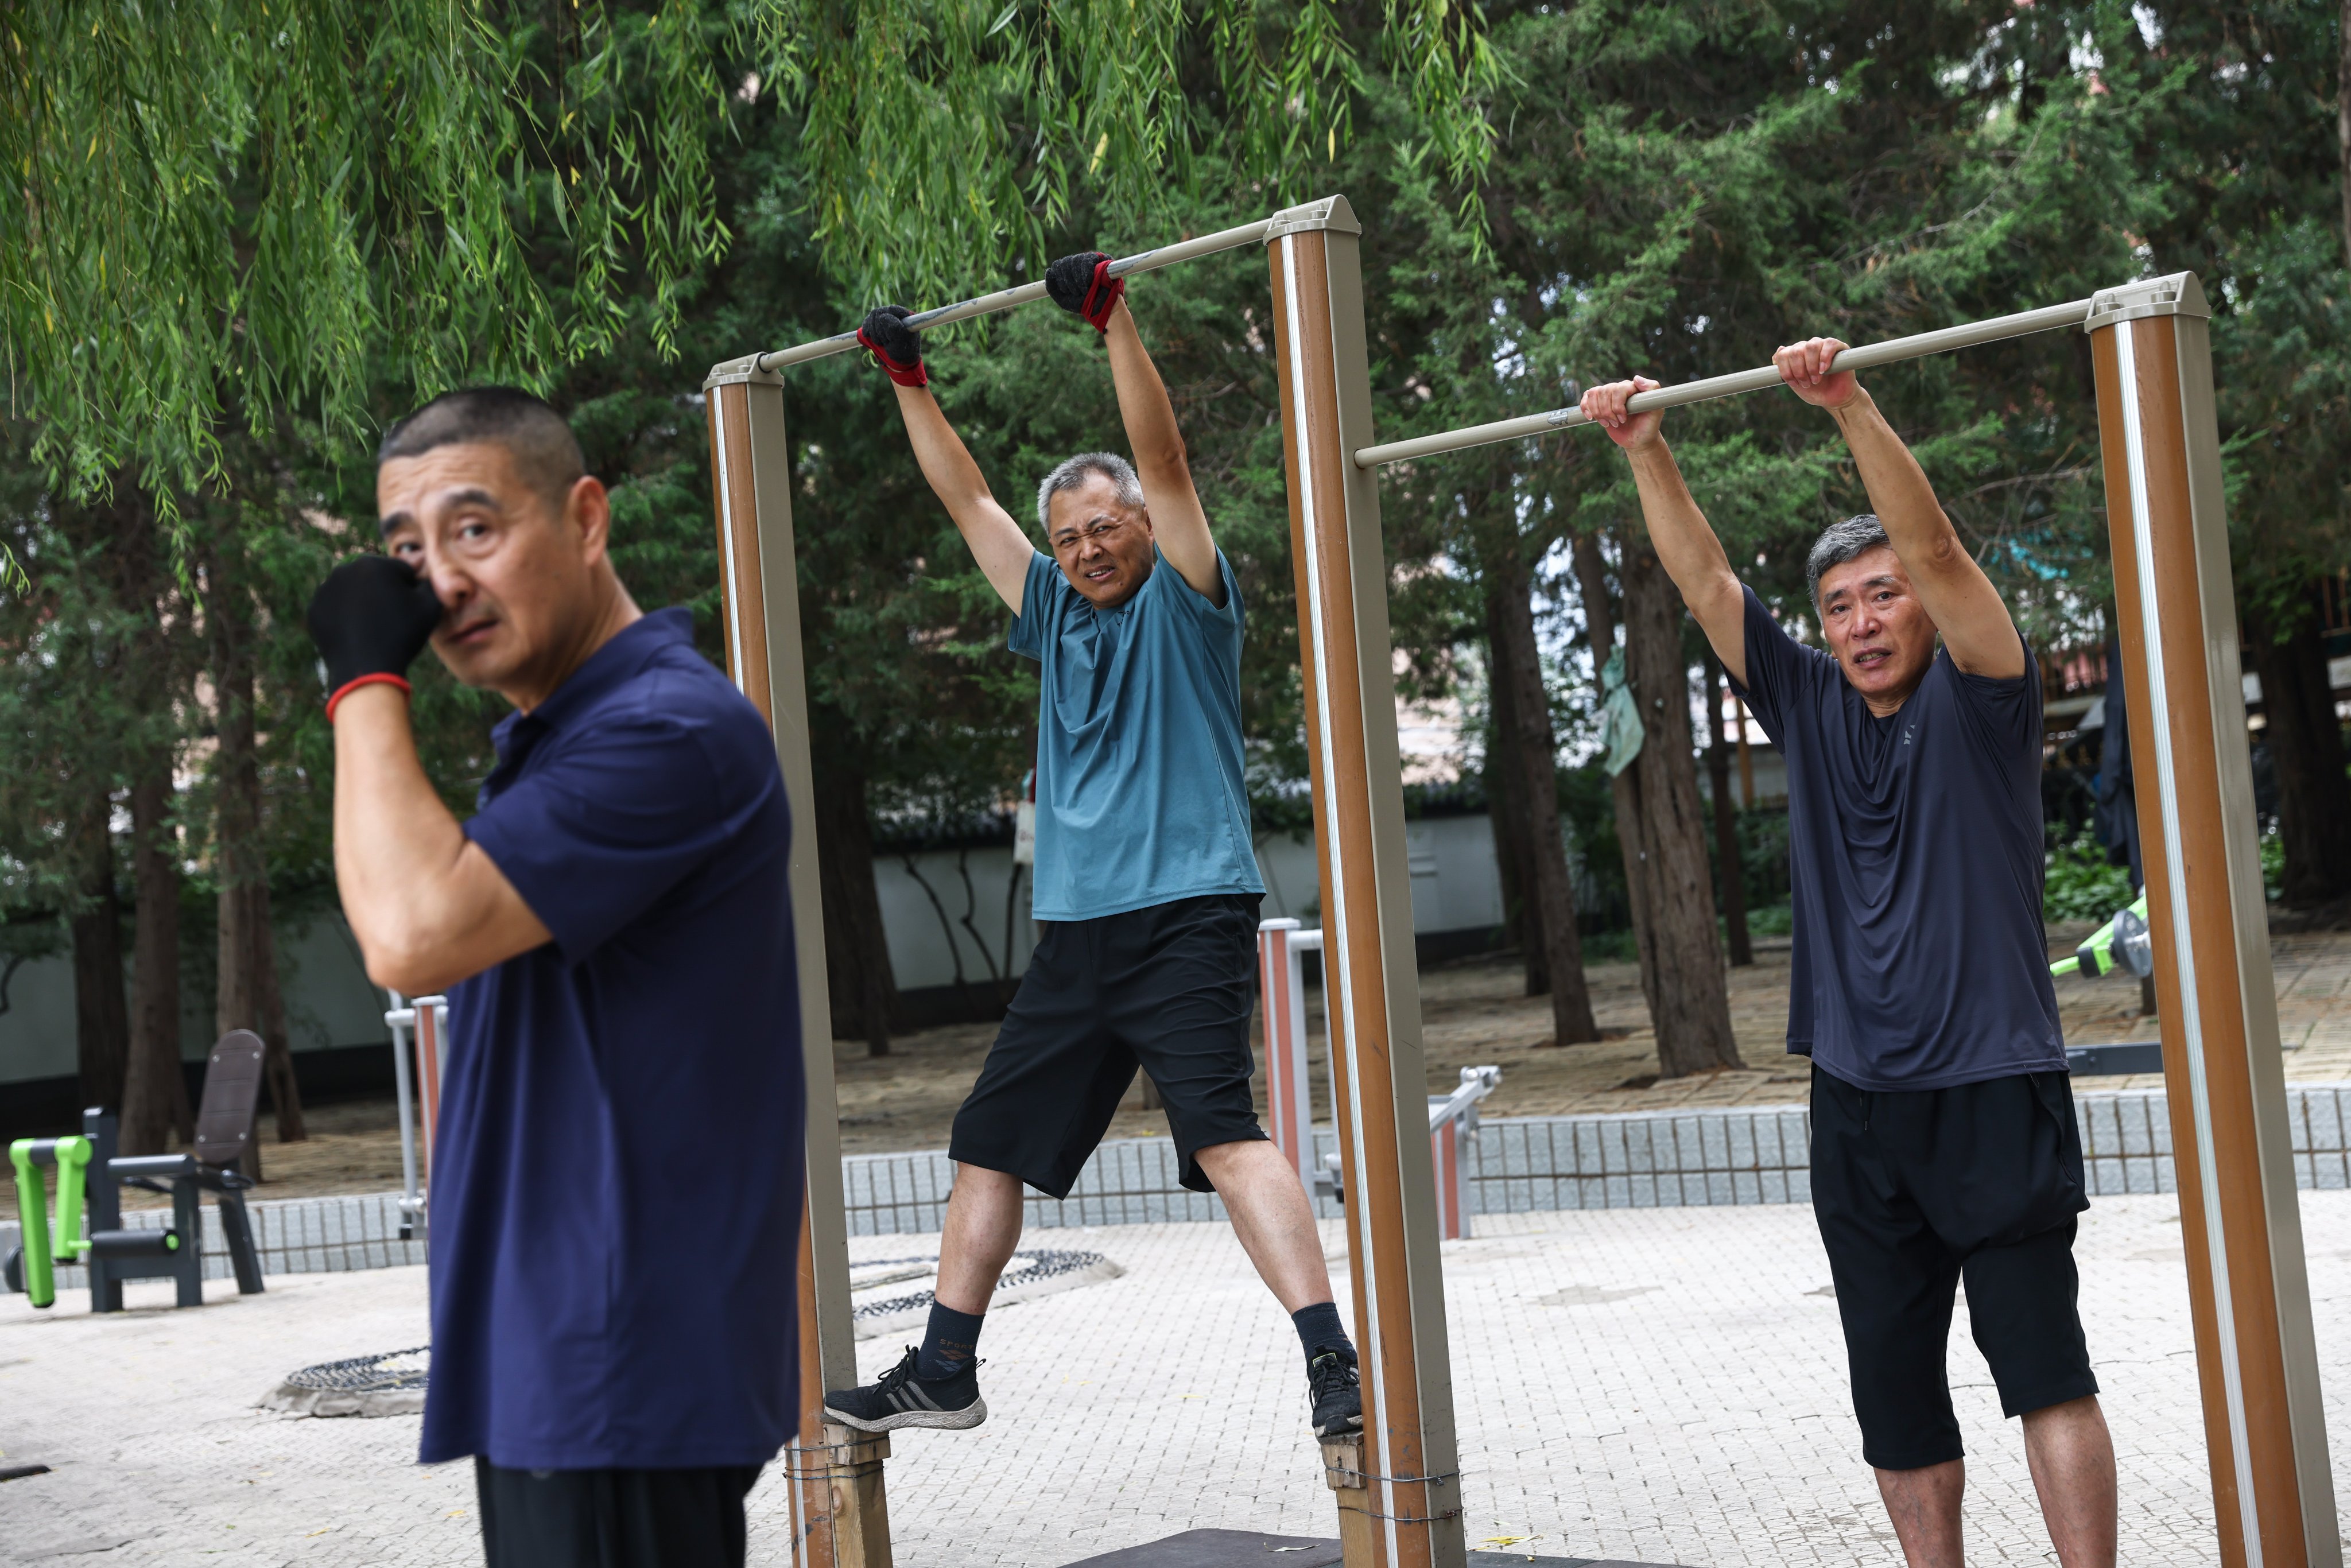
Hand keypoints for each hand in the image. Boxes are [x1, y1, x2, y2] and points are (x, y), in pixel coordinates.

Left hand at [306, 555, 444, 719]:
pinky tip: (357, 631)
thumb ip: (431, 584)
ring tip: (374, 626)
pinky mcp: (314, 608)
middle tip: (393, 619)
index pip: (402, 571)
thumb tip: (426, 575)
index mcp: (374, 564)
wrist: (365, 668)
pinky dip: (346, 615)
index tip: (412, 609)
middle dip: (385, 592)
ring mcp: (325, 589)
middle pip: (375, 578)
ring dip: (364, 602)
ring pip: (353, 591)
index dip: (412, 590)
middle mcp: (345, 569)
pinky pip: (336, 607)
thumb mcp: (430, 607)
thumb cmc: (402, 634)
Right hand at [857, 305, 928, 386]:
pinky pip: (867, 322)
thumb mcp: (901, 342)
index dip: (886, 322)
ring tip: (880, 342)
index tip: (889, 336)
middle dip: (879, 329)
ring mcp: (886, 318)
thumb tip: (882, 316)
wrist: (899, 362)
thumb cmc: (904, 352)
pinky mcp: (876, 324)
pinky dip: (867, 330)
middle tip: (885, 342)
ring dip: (873, 332)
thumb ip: (894, 328)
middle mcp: (896, 314)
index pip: (891, 310)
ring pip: (872, 316)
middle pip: (879, 312)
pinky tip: (870, 337)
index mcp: (906, 316)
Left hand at [1044, 251, 1123, 331]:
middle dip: (1068, 280)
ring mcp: (1090, 259)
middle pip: (1065, 262)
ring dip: (1077, 279)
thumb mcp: (1063, 299)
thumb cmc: (1084, 304)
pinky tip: (1088, 282)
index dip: (1060, 278)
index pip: (1058, 265)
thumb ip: (1052, 287)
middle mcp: (1078, 263)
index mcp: (1069, 271)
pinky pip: (1088, 260)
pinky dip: (1086, 272)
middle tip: (1077, 292)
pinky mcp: (1102, 259)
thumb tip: (1048, 271)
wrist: (1101, 308)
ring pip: (1075, 261)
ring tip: (1084, 290)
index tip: (1066, 291)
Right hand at [1579, 376, 1664, 450]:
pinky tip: (1591, 418)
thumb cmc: (1648, 425)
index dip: (1617, 405)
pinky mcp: (1598, 403)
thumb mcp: (1657, 411)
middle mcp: (1619, 388)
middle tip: (1618, 424)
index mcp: (1633, 387)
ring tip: (1608, 423)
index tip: (1623, 419)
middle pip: (1604, 392)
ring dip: (1598, 413)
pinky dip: (1586, 408)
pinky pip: (1586, 398)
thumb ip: (1653, 390)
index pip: (1618, 389)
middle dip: (1607, 412)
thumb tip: (1636, 378)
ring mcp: (1608, 395)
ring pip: (1593, 395)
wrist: (1638, 439)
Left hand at [1774, 336, 1859, 408]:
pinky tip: (1824, 370)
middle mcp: (1807, 347)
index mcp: (1795, 355)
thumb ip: (1786, 371)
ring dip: (1811, 366)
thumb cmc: (1816, 391)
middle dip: (1799, 371)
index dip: (1786, 370)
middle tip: (1807, 384)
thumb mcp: (1797, 384)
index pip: (1783, 354)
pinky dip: (1824, 358)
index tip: (1795, 384)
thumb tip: (1778, 351)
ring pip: (1811, 346)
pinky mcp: (1838, 346)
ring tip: (1816, 379)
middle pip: (1796, 351)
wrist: (1836, 398)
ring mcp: (1822, 345)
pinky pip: (1828, 344)